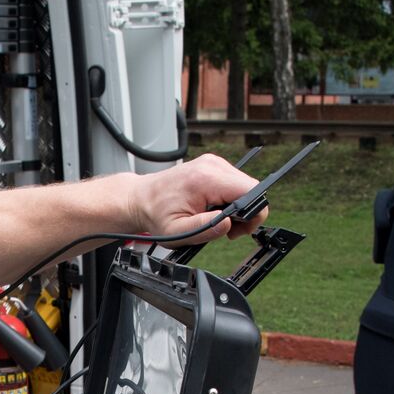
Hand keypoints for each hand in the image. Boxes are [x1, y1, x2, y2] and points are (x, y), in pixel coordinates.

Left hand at [128, 154, 268, 245]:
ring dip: (238, 206)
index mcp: (205, 179)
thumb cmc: (156, 214)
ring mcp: (213, 162)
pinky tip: (215, 208)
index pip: (250, 190)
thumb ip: (204, 228)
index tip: (237, 228)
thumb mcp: (176, 231)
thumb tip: (228, 223)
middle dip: (246, 213)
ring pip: (245, 185)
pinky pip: (234, 182)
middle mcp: (212, 165)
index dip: (253, 213)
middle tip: (227, 229)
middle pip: (251, 188)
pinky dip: (231, 198)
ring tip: (217, 219)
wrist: (140, 198)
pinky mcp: (213, 165)